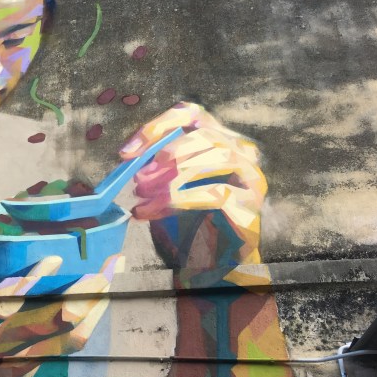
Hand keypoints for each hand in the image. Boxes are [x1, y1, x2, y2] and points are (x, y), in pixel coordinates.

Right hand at [0, 253, 121, 376]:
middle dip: (81, 296)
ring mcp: (0, 374)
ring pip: (57, 346)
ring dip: (88, 315)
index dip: (30, 282)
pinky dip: (71, 335)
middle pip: (45, 327)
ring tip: (106, 287)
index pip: (0, 305)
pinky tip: (89, 314)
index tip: (55, 258)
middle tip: (104, 268)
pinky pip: (50, 358)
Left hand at [119, 102, 265, 268]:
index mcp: (219, 138)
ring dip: (170, 179)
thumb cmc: (186, 219)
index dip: (157, 127)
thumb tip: (129, 156)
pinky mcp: (250, 203)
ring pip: (214, 159)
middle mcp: (241, 151)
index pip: (191, 114)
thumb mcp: (163, 186)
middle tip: (137, 181)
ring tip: (141, 197)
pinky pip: (214, 193)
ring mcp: (250, 176)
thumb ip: (154, 165)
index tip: (126, 152)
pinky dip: (176, 201)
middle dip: (164, 156)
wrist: (209, 262)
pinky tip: (150, 213)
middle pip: (204, 135)